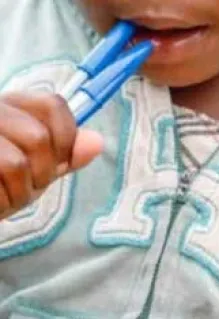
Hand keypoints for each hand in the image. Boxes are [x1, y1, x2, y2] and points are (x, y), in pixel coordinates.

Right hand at [0, 92, 103, 219]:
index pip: (54, 105)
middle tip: (27, 186)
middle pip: (39, 137)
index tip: (58, 161)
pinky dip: (3, 201)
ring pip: (16, 163)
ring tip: (7, 196)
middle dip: (43, 173)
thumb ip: (64, 156)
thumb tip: (97, 141)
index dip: (67, 137)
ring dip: (20, 192)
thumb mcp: (35, 169)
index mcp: (11, 106)